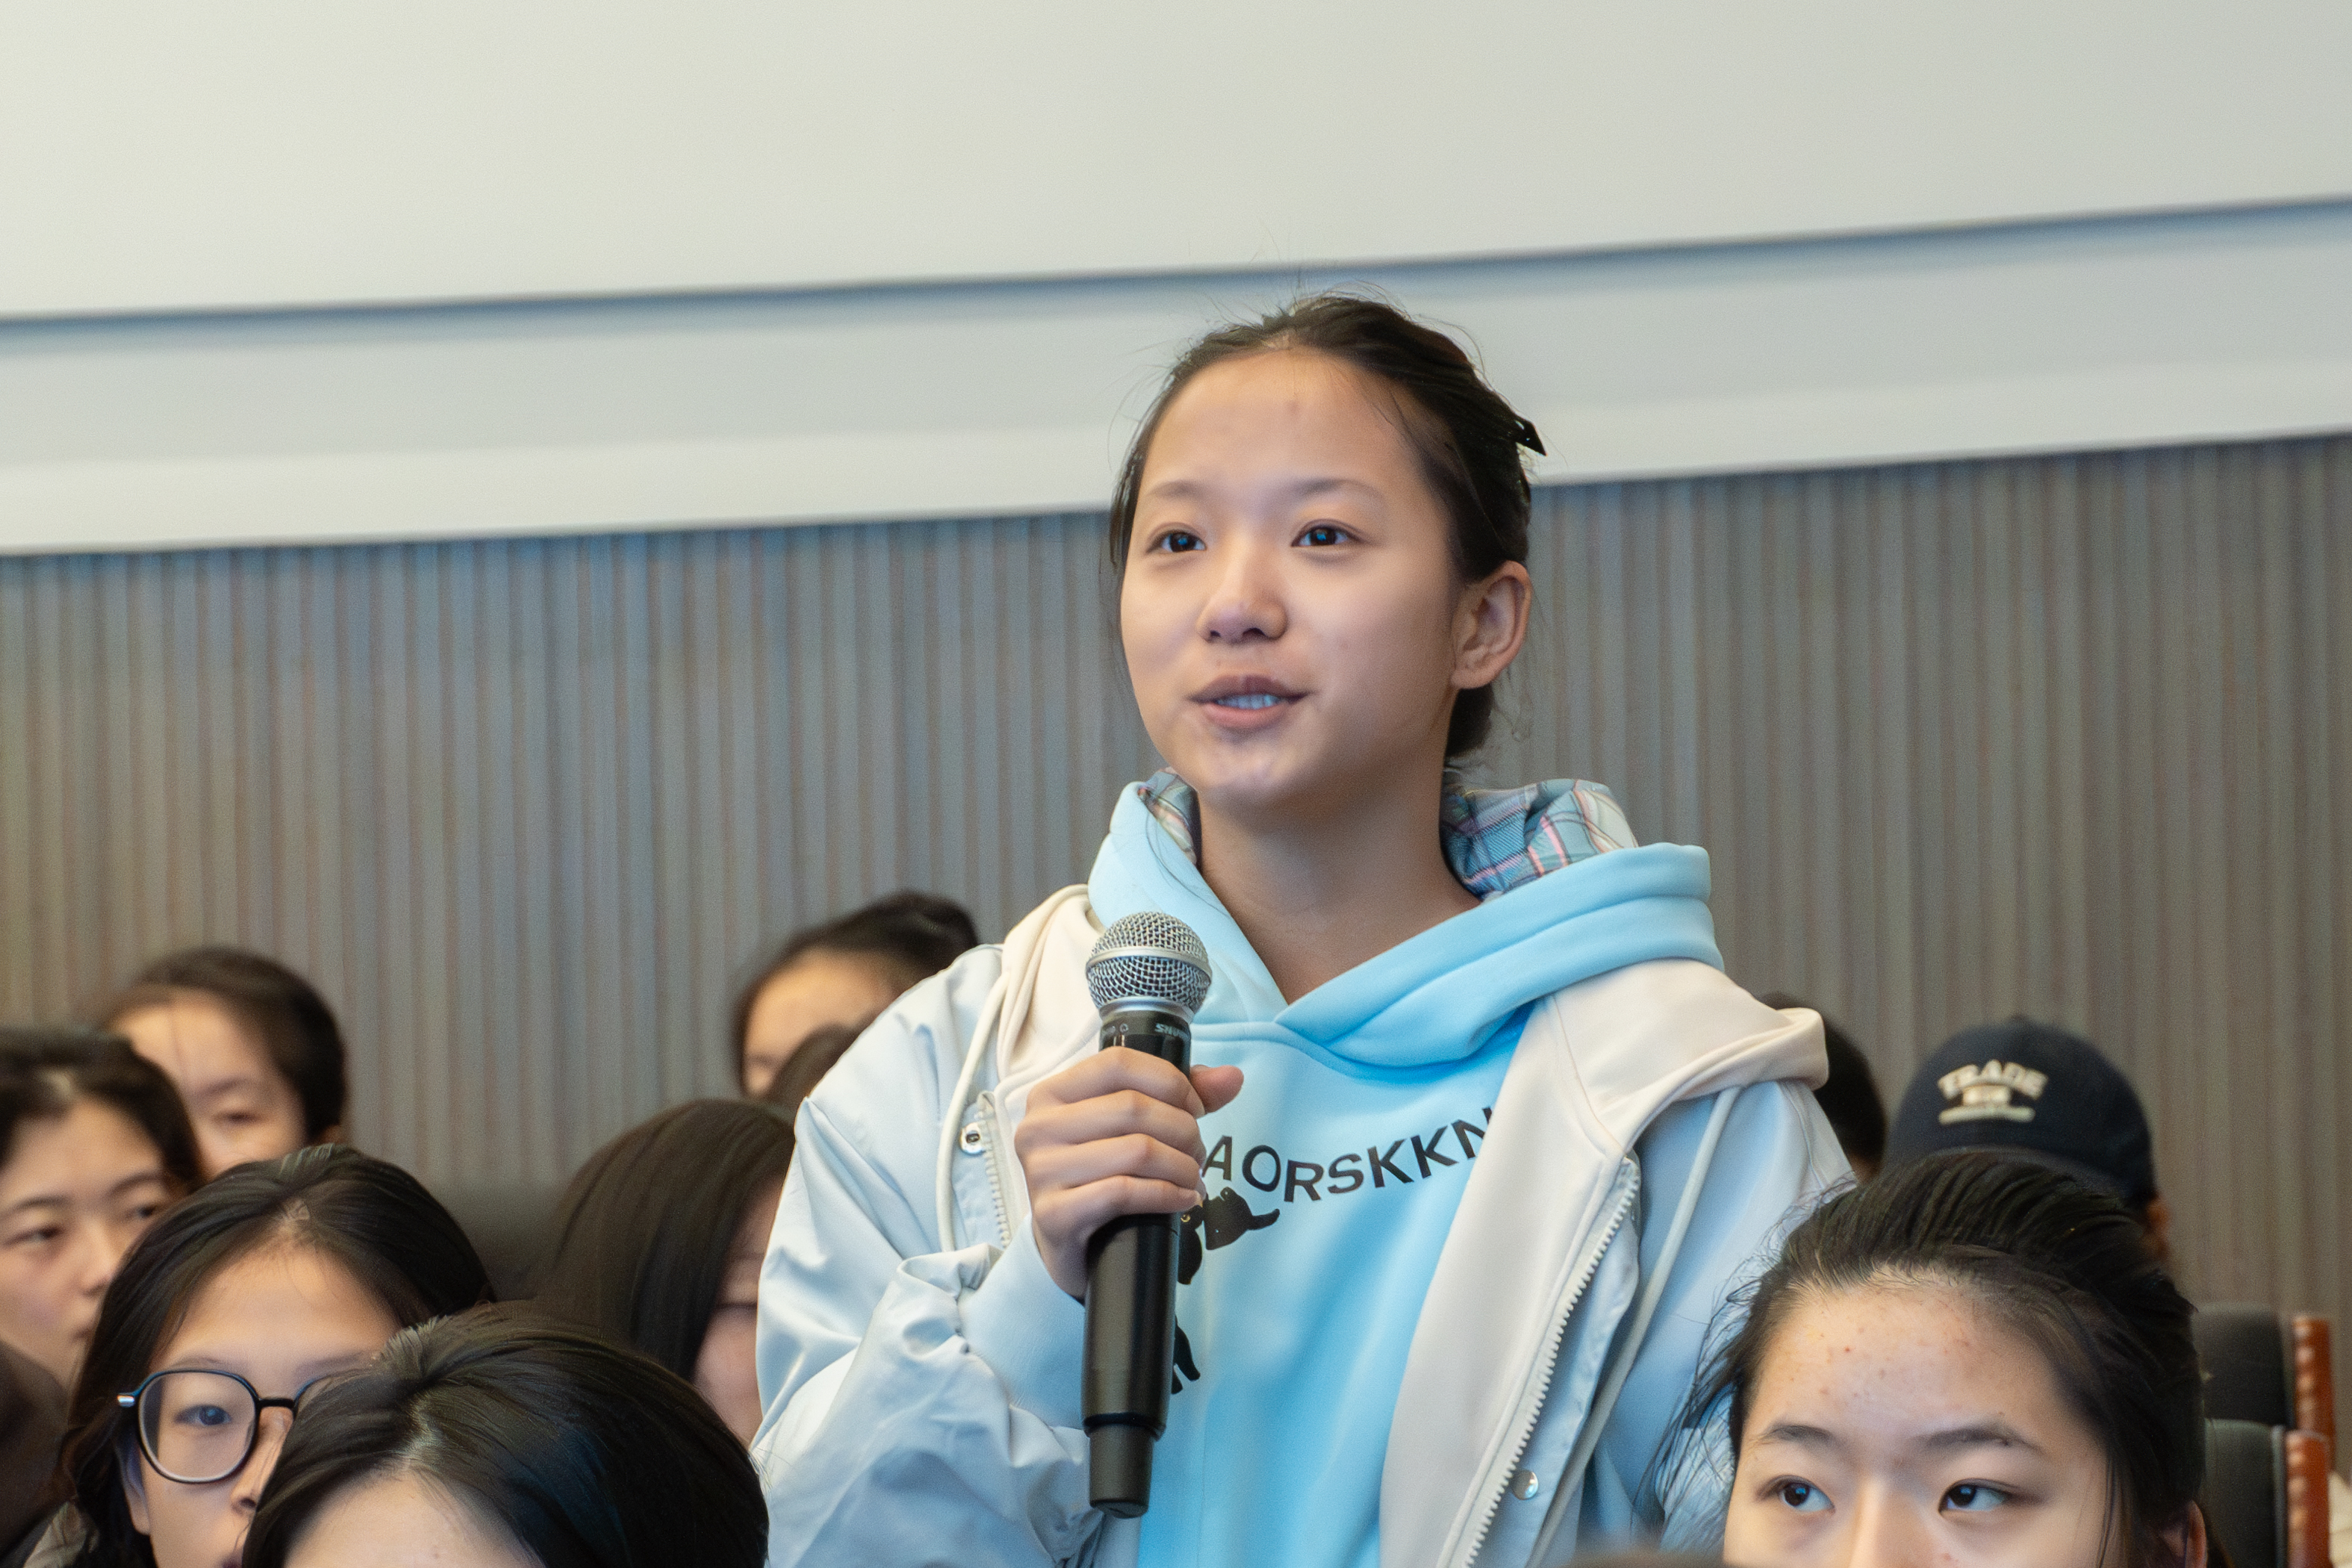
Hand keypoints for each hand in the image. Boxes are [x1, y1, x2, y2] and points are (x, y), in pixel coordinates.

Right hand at [1014, 1049, 1243, 1298]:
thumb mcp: (1129, 1129)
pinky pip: (1125, 1192)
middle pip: (1133, 1108)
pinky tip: (1184, 1200)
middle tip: (1197, 1153)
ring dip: (1181, 1166)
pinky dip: (1167, 1195)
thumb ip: (1178, 1096)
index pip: (1117, 1064)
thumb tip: (1232, 1077)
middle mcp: (1037, 1127)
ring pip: (1136, 1150)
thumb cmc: (1099, 1178)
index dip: (1169, 1082)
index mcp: (1052, 1094)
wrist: (1069, 1250)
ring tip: (1192, 1178)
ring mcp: (1042, 1171)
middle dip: (1183, 1130)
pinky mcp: (1054, 1213)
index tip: (1195, 1108)